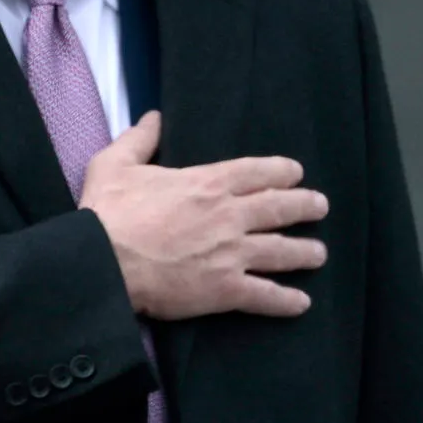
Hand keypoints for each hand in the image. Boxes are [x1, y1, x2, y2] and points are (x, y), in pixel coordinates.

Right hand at [79, 112, 328, 320]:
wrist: (103, 263)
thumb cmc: (108, 213)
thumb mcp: (115, 164)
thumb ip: (139, 140)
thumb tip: (154, 117)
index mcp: (207, 183)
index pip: (257, 171)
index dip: (282, 171)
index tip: (296, 174)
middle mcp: (229, 215)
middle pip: (280, 208)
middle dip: (305, 205)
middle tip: (320, 207)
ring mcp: (232, 253)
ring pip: (282, 251)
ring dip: (305, 252)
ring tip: (318, 254)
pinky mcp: (226, 289)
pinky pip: (266, 296)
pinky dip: (286, 301)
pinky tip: (301, 304)